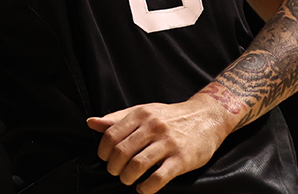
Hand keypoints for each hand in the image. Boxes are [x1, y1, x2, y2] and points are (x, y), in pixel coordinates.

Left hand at [86, 91, 232, 193]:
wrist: (207, 117)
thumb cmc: (170, 117)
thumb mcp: (143, 112)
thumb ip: (117, 119)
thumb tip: (91, 123)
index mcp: (141, 114)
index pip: (111, 135)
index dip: (103, 151)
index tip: (105, 159)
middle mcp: (153, 127)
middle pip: (122, 152)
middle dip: (114, 167)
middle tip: (115, 172)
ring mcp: (168, 143)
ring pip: (137, 165)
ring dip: (127, 178)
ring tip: (128, 180)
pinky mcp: (182, 160)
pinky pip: (159, 178)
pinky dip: (146, 188)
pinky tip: (143, 189)